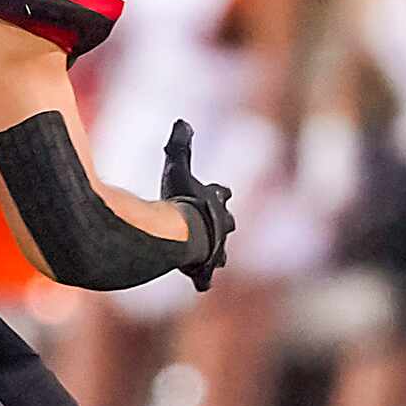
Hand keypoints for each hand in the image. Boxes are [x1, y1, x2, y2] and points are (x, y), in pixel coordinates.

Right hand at [159, 119, 235, 292]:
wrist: (183, 234)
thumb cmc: (181, 200)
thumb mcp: (178, 167)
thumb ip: (179, 145)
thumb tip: (182, 121)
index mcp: (216, 201)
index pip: (222, 192)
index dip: (219, 192)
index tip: (218, 191)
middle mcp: (221, 227)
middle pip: (227, 225)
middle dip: (221, 225)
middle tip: (215, 226)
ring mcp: (215, 251)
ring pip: (219, 255)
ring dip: (213, 255)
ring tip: (207, 259)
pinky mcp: (203, 271)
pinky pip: (204, 280)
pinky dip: (202, 281)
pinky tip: (200, 285)